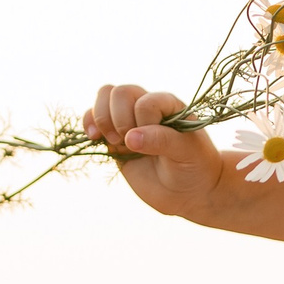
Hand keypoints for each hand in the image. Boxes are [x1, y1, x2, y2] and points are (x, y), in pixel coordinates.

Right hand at [89, 83, 225, 217]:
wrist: (190, 191)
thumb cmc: (195, 166)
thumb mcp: (187, 152)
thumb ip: (162, 140)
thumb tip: (129, 138)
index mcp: (168, 104)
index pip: (145, 101)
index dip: (144, 122)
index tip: (156, 144)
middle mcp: (147, 108)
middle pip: (119, 92)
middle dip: (119, 119)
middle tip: (129, 143)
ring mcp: (129, 121)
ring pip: (104, 96)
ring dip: (102, 118)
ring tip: (114, 141)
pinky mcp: (114, 137)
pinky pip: (93, 118)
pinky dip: (88, 123)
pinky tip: (94, 137)